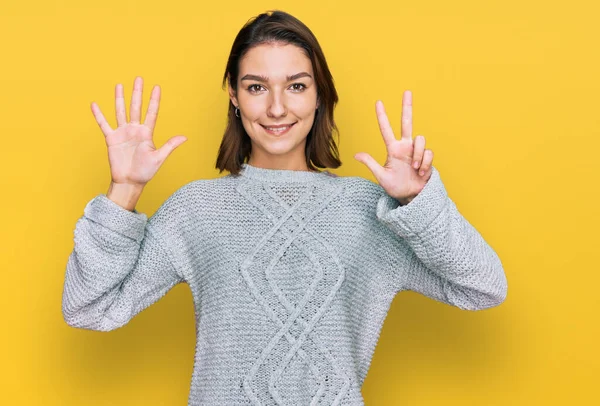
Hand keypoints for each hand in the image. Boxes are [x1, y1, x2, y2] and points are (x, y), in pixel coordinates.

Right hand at [91, 76, 186, 187]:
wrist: (130, 182)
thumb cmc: (145, 172)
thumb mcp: (159, 158)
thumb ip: (170, 146)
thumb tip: (185, 137)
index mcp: (147, 133)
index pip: (151, 113)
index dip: (154, 100)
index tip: (157, 87)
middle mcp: (135, 130)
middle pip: (136, 107)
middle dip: (138, 93)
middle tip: (139, 78)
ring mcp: (123, 133)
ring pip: (121, 111)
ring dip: (120, 98)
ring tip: (119, 85)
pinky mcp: (112, 139)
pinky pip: (104, 124)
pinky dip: (99, 115)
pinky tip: (94, 104)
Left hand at [354, 90, 433, 204]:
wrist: (412, 197)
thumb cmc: (396, 187)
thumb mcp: (381, 176)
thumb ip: (371, 164)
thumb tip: (356, 155)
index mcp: (393, 149)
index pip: (386, 129)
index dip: (382, 116)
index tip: (378, 103)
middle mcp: (405, 147)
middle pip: (407, 122)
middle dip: (407, 107)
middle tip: (407, 91)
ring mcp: (416, 151)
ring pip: (420, 139)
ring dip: (417, 155)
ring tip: (414, 169)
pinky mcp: (427, 157)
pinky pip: (427, 153)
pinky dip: (424, 163)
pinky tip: (421, 172)